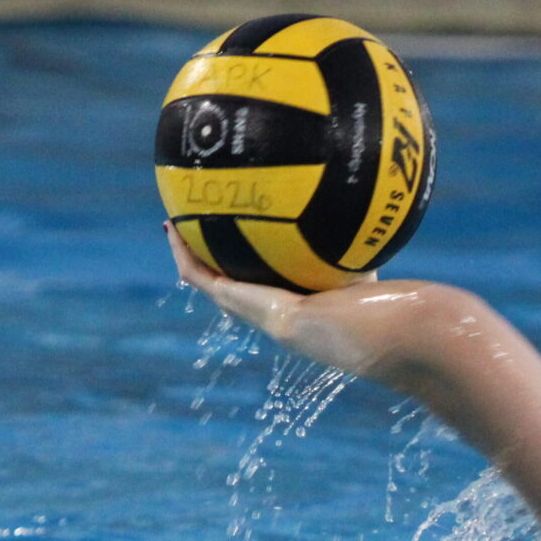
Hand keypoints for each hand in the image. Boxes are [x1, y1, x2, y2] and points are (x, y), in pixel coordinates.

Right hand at [165, 223, 390, 373]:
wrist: (340, 326)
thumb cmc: (363, 304)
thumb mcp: (356, 268)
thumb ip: (355, 246)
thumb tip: (368, 214)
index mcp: (289, 300)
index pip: (265, 280)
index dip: (250, 261)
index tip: (243, 238)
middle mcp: (261, 304)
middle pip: (229, 279)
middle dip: (212, 256)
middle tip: (195, 230)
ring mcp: (243, 303)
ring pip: (205, 276)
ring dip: (188, 251)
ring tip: (174, 226)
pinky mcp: (230, 299)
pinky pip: (197, 273)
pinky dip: (181, 251)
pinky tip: (171, 226)